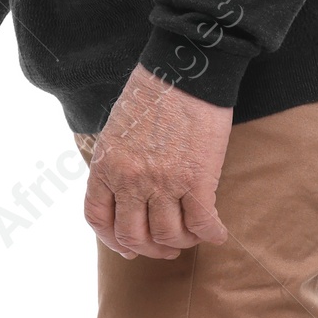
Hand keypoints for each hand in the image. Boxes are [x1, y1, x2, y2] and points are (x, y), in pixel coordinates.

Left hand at [84, 64, 231, 258]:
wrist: (185, 68)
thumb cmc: (153, 93)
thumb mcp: (117, 129)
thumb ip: (116, 163)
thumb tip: (125, 191)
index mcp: (106, 165)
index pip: (98, 218)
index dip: (112, 240)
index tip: (127, 247)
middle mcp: (130, 179)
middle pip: (133, 236)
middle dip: (149, 249)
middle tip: (165, 249)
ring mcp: (163, 182)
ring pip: (168, 236)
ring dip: (181, 243)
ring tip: (191, 236)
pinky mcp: (197, 179)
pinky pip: (203, 223)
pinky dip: (212, 235)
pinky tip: (218, 234)